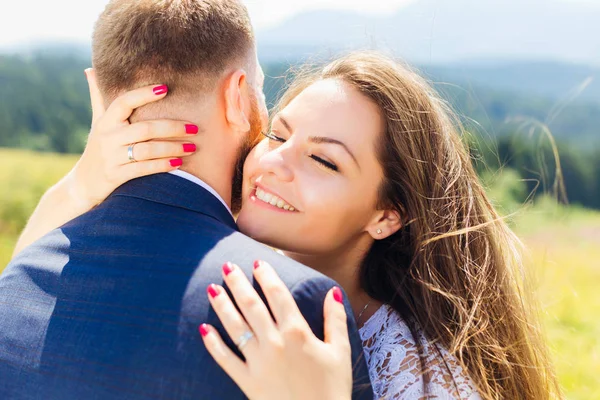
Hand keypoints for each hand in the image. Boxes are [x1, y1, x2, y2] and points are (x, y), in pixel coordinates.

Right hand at [67, 69, 199, 207]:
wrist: (83, 183)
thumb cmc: (98, 147)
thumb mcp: (97, 122)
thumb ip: (98, 97)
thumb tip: (90, 69)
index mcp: (106, 121)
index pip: (124, 102)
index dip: (143, 94)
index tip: (165, 88)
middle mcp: (108, 137)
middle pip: (145, 128)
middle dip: (172, 127)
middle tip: (195, 127)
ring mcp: (111, 158)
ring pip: (147, 150)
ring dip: (172, 148)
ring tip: (192, 147)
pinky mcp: (116, 176)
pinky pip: (143, 169)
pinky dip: (162, 165)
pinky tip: (179, 164)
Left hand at [199, 260, 351, 399]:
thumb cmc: (332, 388)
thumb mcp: (340, 351)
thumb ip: (335, 319)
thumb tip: (332, 291)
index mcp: (297, 332)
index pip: (277, 295)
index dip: (266, 276)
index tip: (257, 262)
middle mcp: (274, 342)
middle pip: (252, 305)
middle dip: (237, 283)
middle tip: (227, 266)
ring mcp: (258, 362)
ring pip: (235, 326)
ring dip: (222, 305)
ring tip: (212, 287)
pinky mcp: (247, 381)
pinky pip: (225, 359)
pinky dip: (213, 343)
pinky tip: (204, 328)